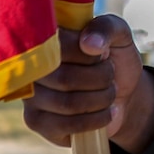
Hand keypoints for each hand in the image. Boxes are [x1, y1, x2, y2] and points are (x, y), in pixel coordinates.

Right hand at [23, 14, 153, 153]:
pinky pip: (66, 125)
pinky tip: (107, 112)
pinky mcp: (36, 121)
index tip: (102, 54)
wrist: (124, 93)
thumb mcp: (119, 35)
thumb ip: (107, 28)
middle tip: (110, 75)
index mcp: (44, 39)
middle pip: (64, 78)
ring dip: (102, 99)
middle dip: (101, 78)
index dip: (87, 54)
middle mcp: (29, 66)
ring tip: (110, 92)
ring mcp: (30, 96)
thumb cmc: (115, 59)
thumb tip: (88, 43)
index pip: (55, 46)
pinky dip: (97, 119)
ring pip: (68, 103)